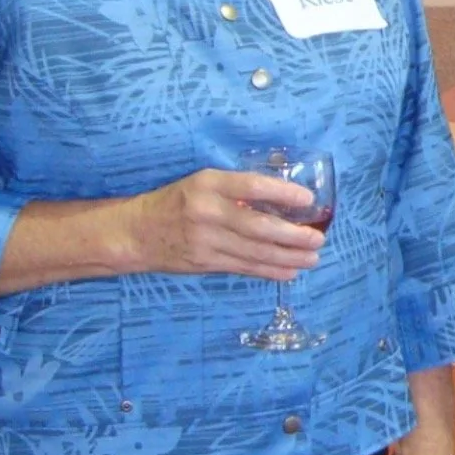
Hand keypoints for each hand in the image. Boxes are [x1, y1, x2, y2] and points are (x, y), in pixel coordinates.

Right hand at [123, 169, 323, 281]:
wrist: (136, 232)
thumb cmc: (176, 202)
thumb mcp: (202, 183)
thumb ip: (236, 189)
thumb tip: (282, 198)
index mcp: (209, 184)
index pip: (252, 186)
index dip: (283, 193)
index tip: (308, 199)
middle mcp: (208, 212)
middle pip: (258, 226)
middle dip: (293, 235)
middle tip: (318, 239)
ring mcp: (205, 241)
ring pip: (255, 252)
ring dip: (288, 257)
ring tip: (312, 258)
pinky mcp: (204, 263)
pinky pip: (244, 268)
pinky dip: (269, 271)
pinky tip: (290, 272)